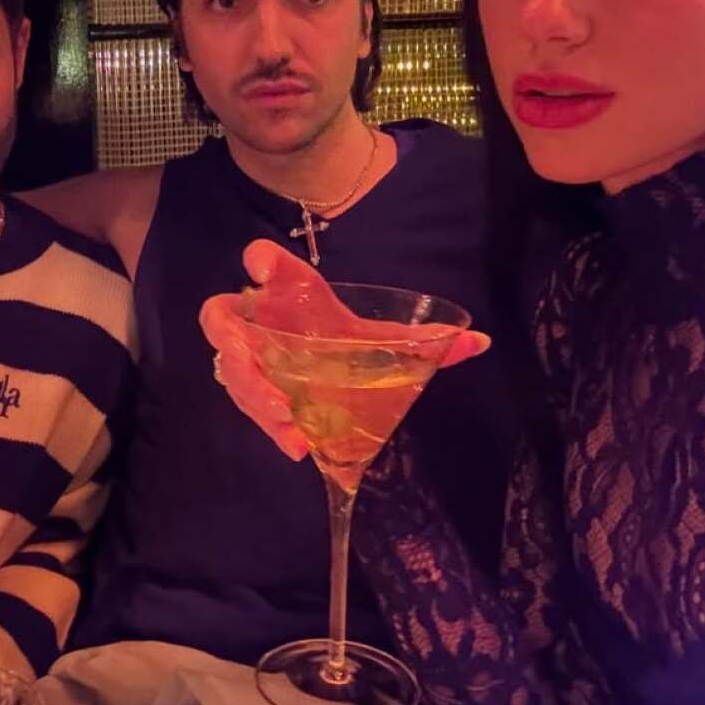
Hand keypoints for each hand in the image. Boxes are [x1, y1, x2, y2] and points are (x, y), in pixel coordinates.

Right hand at [199, 239, 491, 460]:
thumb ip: (420, 341)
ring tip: (292, 431)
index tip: (265, 268)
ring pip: (232, 371)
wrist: (315, 365)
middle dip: (243, 353)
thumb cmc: (338, 339)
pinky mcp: (247, 386)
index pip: (260, 259)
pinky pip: (246, 402)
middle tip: (275, 390)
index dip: (260, 261)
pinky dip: (270, 425)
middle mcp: (255, 318)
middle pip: (224, 321)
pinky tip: (298, 446)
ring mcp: (243, 353)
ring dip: (257, 400)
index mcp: (285, 290)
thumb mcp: (378, 340)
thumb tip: (480, 342)